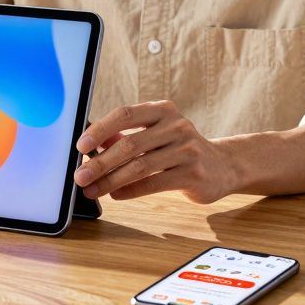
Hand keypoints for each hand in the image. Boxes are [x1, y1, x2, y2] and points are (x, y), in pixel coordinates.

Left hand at [72, 101, 236, 203]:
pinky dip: (131, 190)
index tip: (81, 146)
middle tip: (80, 176)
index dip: (100, 130)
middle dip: (100, 162)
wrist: (223, 166)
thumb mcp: (155, 134)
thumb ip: (125, 136)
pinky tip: (116, 195)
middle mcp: (177, 126)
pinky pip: (154, 183)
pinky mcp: (193, 174)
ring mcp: (187, 150)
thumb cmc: (179, 149)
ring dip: (111, 180)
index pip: (125, 114)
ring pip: (140, 166)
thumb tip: (91, 145)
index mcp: (163, 110)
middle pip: (130, 144)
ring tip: (92, 190)